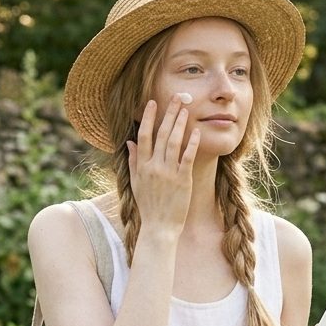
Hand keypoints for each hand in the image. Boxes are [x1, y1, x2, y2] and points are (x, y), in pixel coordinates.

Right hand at [125, 94, 200, 234]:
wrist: (159, 227)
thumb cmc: (149, 206)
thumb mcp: (136, 183)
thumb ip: (133, 161)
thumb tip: (129, 142)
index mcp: (142, 166)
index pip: (143, 135)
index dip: (148, 117)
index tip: (153, 103)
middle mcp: (153, 166)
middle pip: (160, 134)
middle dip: (168, 113)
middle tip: (176, 97)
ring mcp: (168, 173)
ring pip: (173, 142)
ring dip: (180, 123)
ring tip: (186, 108)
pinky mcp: (182, 180)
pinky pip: (187, 157)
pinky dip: (191, 143)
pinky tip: (196, 130)